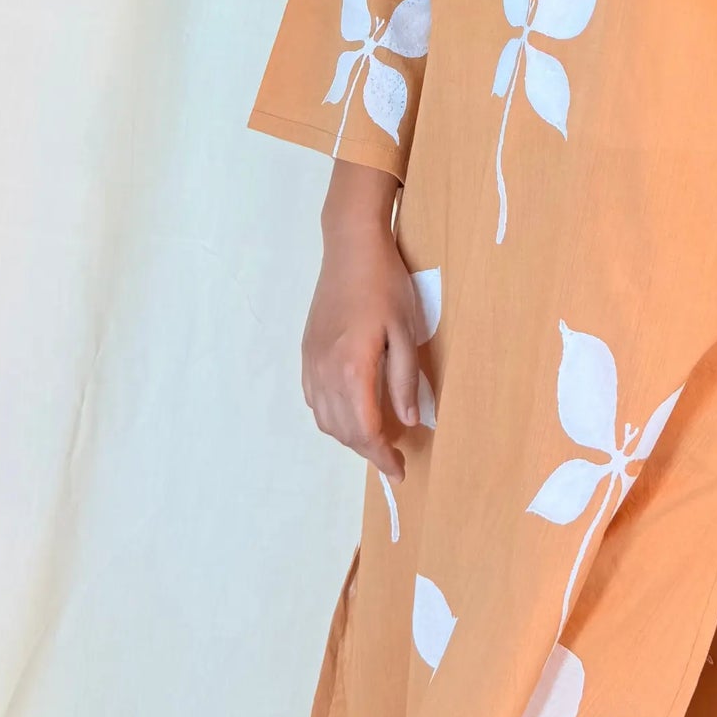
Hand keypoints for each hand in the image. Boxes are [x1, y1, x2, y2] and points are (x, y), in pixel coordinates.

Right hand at [301, 160, 421, 484]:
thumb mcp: (406, 331)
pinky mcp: (307, 352)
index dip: (382, 455)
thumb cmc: (385, 284)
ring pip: (324, 419)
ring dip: (348, 436)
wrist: (350, 248)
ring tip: (376, 439)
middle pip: (342, 430)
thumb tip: (410, 421)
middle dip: (367, 451)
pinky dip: (332, 416)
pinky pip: (314, 400)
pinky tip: (351, 412)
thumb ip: (405, 380)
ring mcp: (311, 362)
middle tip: (393, 458)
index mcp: (352, 368)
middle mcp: (324, 371)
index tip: (399, 469)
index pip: (365, 429)